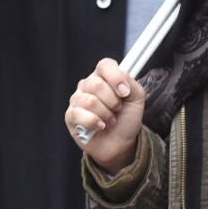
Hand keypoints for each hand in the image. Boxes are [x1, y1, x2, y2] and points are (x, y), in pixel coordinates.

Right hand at [66, 58, 144, 174]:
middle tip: (117, 110)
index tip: (125, 92)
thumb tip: (120, 81)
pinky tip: (100, 126)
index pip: (105, 65)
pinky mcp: (71, 116)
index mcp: (103, 77)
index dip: (115, 77)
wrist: (121, 143)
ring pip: (90, 101)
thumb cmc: (127, 119)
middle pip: (97, 84)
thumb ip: (130, 83)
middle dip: (113, 102)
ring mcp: (77, 100)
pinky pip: (79, 114)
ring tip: (110, 120)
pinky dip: (94, 122)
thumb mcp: (136, 98)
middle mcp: (88, 85)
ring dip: (106, 114)